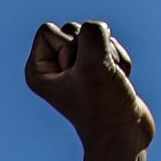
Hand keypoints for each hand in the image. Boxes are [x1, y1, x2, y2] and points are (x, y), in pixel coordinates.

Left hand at [25, 21, 153, 151]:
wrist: (123, 133)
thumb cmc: (102, 104)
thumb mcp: (94, 62)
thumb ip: (92, 32)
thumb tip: (98, 27)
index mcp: (37, 69)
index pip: (47, 30)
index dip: (67, 45)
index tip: (74, 73)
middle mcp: (53, 68)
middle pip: (74, 28)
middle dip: (92, 48)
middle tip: (94, 78)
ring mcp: (78, 69)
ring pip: (98, 36)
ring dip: (111, 55)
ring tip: (108, 80)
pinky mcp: (99, 70)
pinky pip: (113, 47)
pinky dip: (121, 61)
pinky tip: (118, 81)